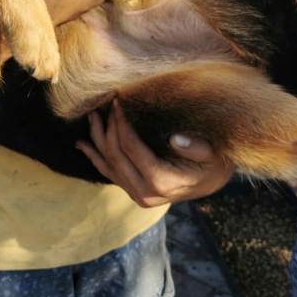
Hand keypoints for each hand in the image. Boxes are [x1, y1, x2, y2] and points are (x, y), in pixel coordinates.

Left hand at [77, 100, 234, 207]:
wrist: (213, 183)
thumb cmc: (213, 164)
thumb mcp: (212, 154)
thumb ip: (195, 148)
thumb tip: (175, 139)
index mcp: (162, 182)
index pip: (131, 148)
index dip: (121, 123)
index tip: (118, 102)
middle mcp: (145, 193)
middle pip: (116, 156)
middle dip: (107, 128)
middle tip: (104, 105)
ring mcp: (137, 195)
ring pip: (108, 165)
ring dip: (96, 140)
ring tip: (90, 118)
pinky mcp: (133, 192)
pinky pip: (109, 173)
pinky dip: (96, 157)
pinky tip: (83, 145)